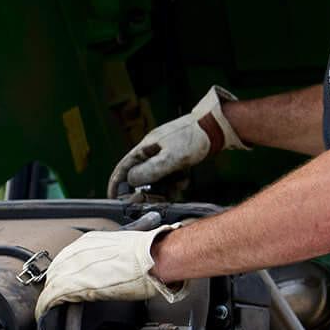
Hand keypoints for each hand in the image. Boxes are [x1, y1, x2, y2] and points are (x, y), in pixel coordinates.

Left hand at [35, 230, 181, 316]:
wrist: (156, 258)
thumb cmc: (148, 254)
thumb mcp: (123, 248)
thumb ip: (110, 256)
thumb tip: (112, 266)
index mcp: (90, 241)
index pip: (66, 257)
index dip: (63, 271)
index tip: (64, 280)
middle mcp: (80, 251)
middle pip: (56, 269)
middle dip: (54, 283)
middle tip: (55, 296)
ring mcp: (77, 266)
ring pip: (52, 282)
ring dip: (49, 295)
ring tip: (47, 306)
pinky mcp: (77, 283)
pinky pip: (54, 294)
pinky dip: (46, 304)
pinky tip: (45, 311)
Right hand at [107, 86, 243, 198]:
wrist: (217, 128)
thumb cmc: (193, 138)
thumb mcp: (170, 157)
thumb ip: (149, 171)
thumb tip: (131, 181)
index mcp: (145, 148)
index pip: (123, 168)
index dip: (116, 184)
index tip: (113, 199)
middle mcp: (152, 152)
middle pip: (140, 176)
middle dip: (145, 190)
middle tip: (152, 201)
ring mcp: (165, 155)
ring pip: (157, 179)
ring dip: (163, 188)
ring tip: (173, 190)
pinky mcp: (177, 160)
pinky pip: (170, 177)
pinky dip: (175, 182)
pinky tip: (184, 181)